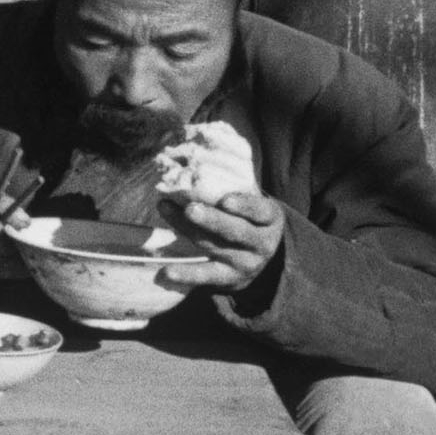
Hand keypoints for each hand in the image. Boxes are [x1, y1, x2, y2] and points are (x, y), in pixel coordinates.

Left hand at [161, 187, 284, 294]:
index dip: (244, 206)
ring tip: (165, 210)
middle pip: (235, 231)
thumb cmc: (250, 217)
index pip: (260, 211)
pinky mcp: (229, 279)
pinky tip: (166, 272)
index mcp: (270, 219)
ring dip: (186, 229)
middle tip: (190, 209)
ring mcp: (246, 263)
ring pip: (213, 246)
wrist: (263, 257)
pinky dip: (186, 274)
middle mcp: (262, 243)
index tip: (225, 200)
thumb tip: (201, 155)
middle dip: (212, 220)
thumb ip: (236, 183)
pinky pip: (206, 276)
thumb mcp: (254, 201)